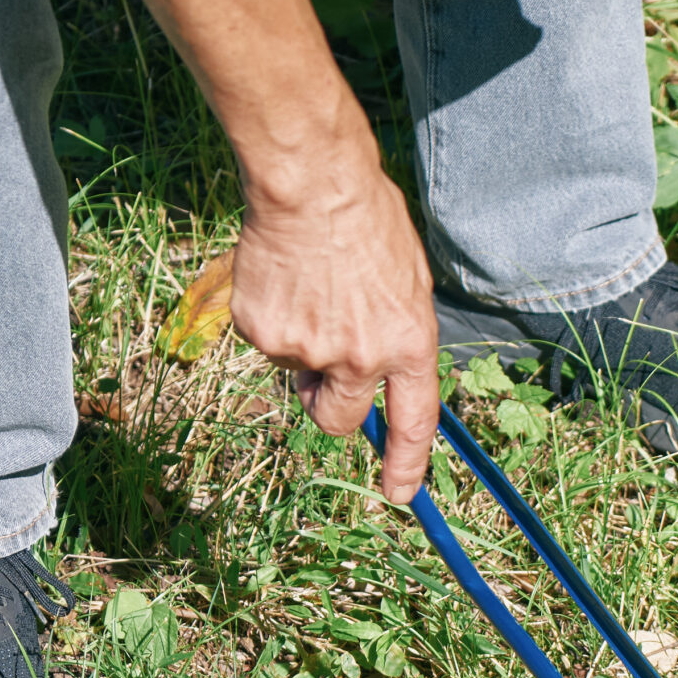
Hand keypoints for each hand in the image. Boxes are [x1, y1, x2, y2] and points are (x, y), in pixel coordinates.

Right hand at [229, 153, 439, 504]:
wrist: (311, 183)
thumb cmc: (366, 218)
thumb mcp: (407, 277)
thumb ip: (397, 332)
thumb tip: (377, 369)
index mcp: (409, 342)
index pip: (414, 422)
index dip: (407, 464)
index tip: (399, 493)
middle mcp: (361, 356)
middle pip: (337, 418)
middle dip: (326, 403)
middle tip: (322, 362)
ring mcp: (308, 349)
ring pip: (295, 374)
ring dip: (299, 347)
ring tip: (308, 287)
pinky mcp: (263, 334)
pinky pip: (265, 344)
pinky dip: (270, 319)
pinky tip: (281, 278)